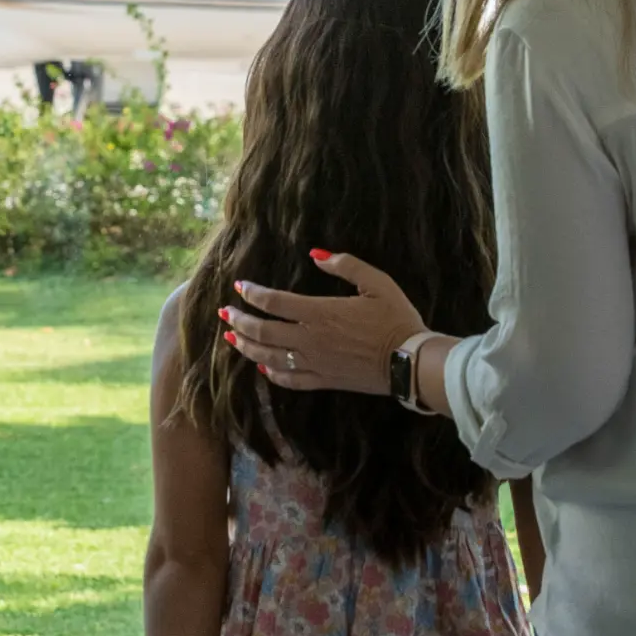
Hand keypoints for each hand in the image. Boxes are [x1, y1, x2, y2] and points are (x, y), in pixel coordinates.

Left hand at [220, 252, 425, 394]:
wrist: (410, 362)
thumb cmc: (397, 318)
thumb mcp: (377, 281)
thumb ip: (345, 265)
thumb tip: (316, 255)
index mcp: (321, 312)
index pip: (274, 302)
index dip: (252, 294)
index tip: (240, 286)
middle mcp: (311, 339)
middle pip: (263, 331)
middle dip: (239, 321)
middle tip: (225, 313)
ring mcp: (315, 363)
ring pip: (269, 356)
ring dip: (246, 346)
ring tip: (231, 338)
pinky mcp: (324, 381)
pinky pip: (289, 380)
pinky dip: (271, 373)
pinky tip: (262, 366)